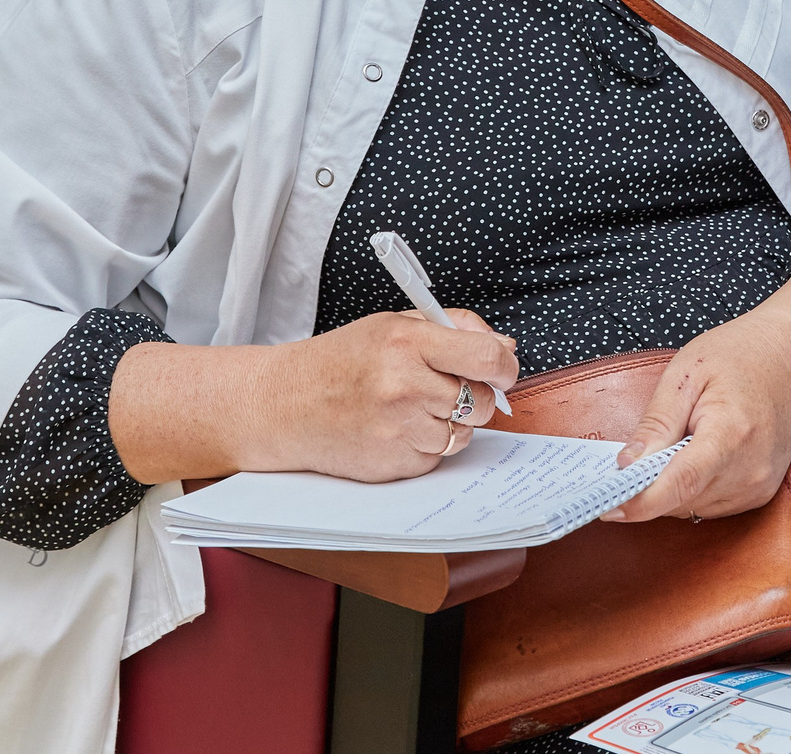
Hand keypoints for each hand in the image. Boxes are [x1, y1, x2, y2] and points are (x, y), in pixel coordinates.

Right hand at [252, 309, 517, 483]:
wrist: (285, 404)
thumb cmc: (341, 361)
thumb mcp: (394, 325)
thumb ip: (454, 328)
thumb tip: (505, 349)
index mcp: (408, 343)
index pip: (487, 358)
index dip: (505, 366)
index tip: (501, 369)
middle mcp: (405, 386)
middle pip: (482, 401)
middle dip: (477, 396)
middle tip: (448, 387)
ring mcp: (399, 429)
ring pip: (464, 434)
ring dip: (450, 423)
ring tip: (412, 407)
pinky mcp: (394, 464)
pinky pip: (438, 457)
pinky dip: (427, 445)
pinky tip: (397, 428)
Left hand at [604, 263, 790, 523]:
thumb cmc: (738, 356)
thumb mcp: (685, 374)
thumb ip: (656, 424)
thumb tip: (626, 466)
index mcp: (731, 432)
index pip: (681, 483)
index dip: (642, 501)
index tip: (608, 508)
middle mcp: (750, 468)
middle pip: (682, 500)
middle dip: (648, 489)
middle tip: (626, 464)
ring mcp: (759, 485)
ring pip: (693, 507)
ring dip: (669, 489)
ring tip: (670, 446)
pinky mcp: (761, 493)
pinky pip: (710, 504)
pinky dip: (690, 489)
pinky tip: (691, 456)